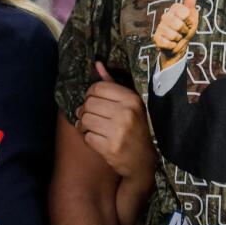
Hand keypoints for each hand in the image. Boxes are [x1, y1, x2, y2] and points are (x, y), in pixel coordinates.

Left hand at [76, 62, 156, 180]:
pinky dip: (88, 138)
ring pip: (85, 120)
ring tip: (90, 127)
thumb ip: (112, 84)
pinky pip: (87, 137)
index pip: (97, 88)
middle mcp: (126, 113)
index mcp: (132, 99)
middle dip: (85, 110)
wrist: (142, 160)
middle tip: (90, 116)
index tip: (93, 102)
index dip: (90, 94)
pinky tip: (96, 139)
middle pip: (88, 104)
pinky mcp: (110, 148)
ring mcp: (118, 132)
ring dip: (83, 124)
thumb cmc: (134, 128)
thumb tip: (97, 64)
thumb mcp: (129, 104)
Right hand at [152, 0, 199, 69]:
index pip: (185, 12)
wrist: (179, 47)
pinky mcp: (156, 38)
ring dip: (178, 39)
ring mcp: (160, 27)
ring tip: (177, 37)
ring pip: (174, 35)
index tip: (188, 22)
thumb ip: (191, 6)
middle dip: (184, 31)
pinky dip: (173, 46)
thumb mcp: (192, 18)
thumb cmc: (185, 31)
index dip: (189, 21)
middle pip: (179, 25)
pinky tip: (171, 43)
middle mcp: (165, 16)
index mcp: (174, 9)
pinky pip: (168, 43)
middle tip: (183, 32)